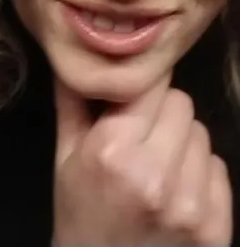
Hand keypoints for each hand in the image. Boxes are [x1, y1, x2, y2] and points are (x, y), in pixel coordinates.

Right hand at [52, 75, 231, 246]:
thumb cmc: (78, 214)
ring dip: (181, 141)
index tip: (134, 98)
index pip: (151, 84)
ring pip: (201, 133)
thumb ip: (73, 101)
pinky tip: (176, 190)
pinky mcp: (215, 228)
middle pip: (181, 103)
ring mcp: (189, 205)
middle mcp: (154, 175)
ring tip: (158, 165)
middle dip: (161, 113)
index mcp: (112, 151)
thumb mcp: (64, 158)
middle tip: (142, 136)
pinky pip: (218, 168)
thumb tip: (74, 55)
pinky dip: (199, 173)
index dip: (142, 88)